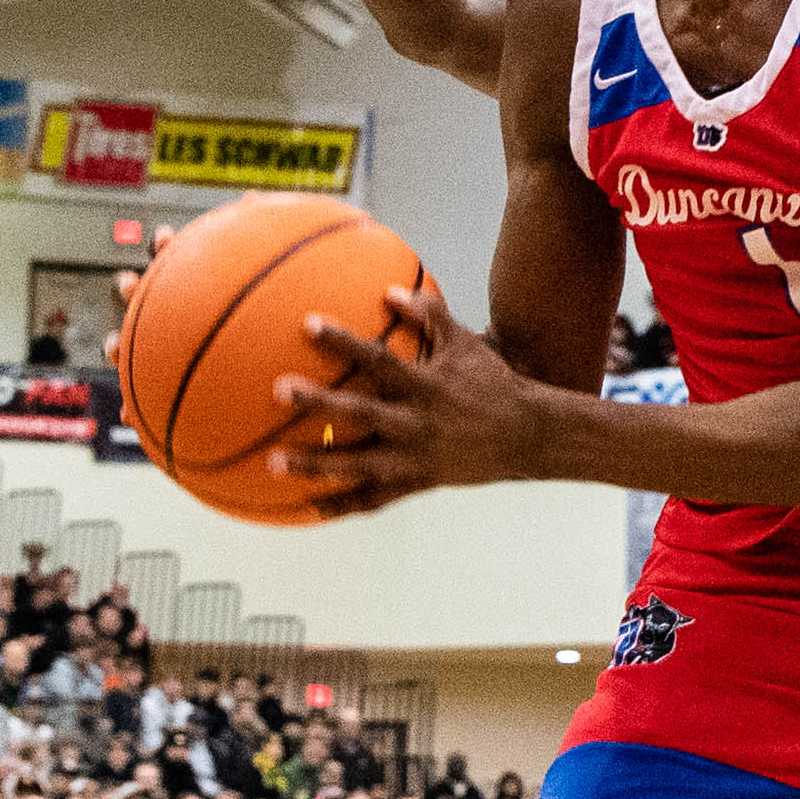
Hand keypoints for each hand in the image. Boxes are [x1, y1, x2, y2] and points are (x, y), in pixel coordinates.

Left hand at [273, 285, 546, 513]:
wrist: (526, 436)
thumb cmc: (491, 382)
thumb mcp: (464, 343)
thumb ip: (428, 314)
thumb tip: (390, 289)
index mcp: (425, 386)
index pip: (378, 359)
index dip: (344, 341)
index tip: (308, 324)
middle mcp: (416, 423)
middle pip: (360, 413)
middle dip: (318, 403)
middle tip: (278, 390)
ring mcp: (414, 459)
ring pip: (357, 466)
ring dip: (315, 465)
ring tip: (273, 464)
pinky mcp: (416, 484)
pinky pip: (374, 499)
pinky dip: (340, 505)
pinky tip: (305, 508)